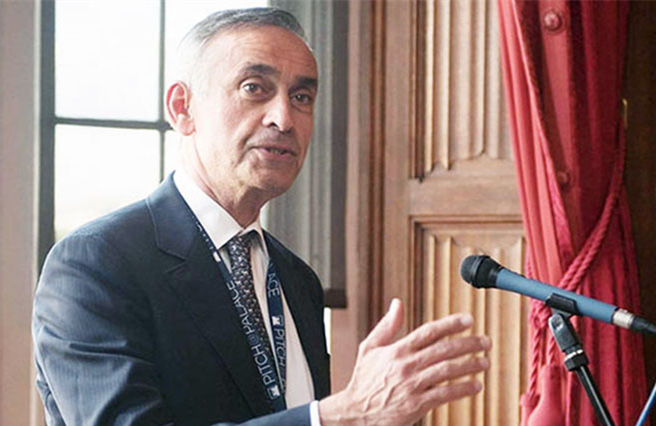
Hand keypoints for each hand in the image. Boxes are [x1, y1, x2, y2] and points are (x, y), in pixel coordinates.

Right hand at [319, 299, 490, 425]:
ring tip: (484, 362)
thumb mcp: (369, 348)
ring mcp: (412, 385)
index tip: (468, 319)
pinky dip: (462, 389)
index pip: (429, 332)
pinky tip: (475, 386)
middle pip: (444, 349)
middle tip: (485, 341)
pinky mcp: (417, 404)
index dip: (451, 324)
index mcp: (397, 350)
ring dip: (470, 365)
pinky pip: (445, 394)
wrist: (355, 413)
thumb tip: (397, 304)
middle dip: (468, 344)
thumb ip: (386, 325)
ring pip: (447, 370)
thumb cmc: (363, 381)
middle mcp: (406, 365)